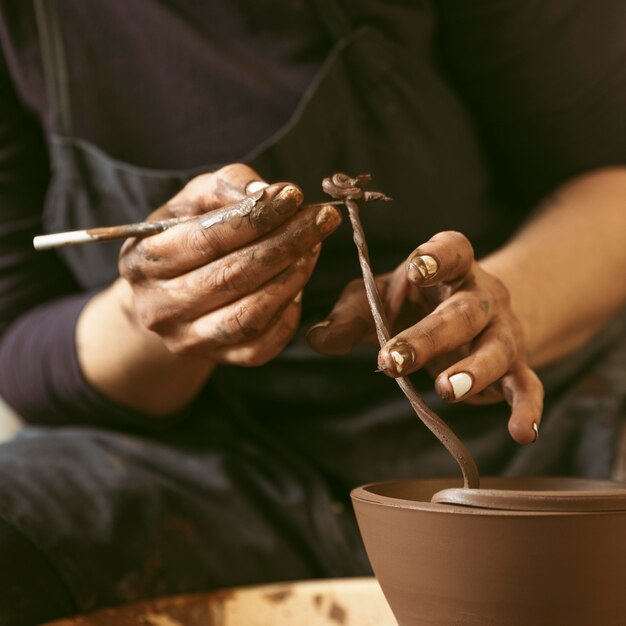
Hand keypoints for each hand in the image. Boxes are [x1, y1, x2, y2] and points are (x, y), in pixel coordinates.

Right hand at [119, 163, 341, 365]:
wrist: (171, 292)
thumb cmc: (187, 235)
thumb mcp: (194, 200)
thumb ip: (226, 186)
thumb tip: (266, 193)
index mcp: (142, 262)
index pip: (205, 240)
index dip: (255, 217)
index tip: (294, 196)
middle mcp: (159, 309)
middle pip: (232, 276)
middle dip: (285, 243)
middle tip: (322, 219)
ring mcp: (189, 340)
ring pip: (251, 314)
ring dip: (292, 276)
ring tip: (314, 246)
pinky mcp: (219, 359)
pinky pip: (264, 344)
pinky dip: (288, 312)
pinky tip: (298, 281)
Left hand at [307, 231, 542, 443]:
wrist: (474, 309)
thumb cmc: (414, 301)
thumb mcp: (378, 301)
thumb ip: (349, 317)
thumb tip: (316, 340)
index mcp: (450, 266)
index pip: (452, 250)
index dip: (437, 257)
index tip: (416, 269)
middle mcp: (481, 295)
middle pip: (463, 311)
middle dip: (429, 336)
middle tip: (394, 360)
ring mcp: (502, 330)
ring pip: (495, 348)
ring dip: (473, 370)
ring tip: (448, 391)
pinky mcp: (516, 364)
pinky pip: (527, 385)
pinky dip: (527, 409)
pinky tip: (521, 434)